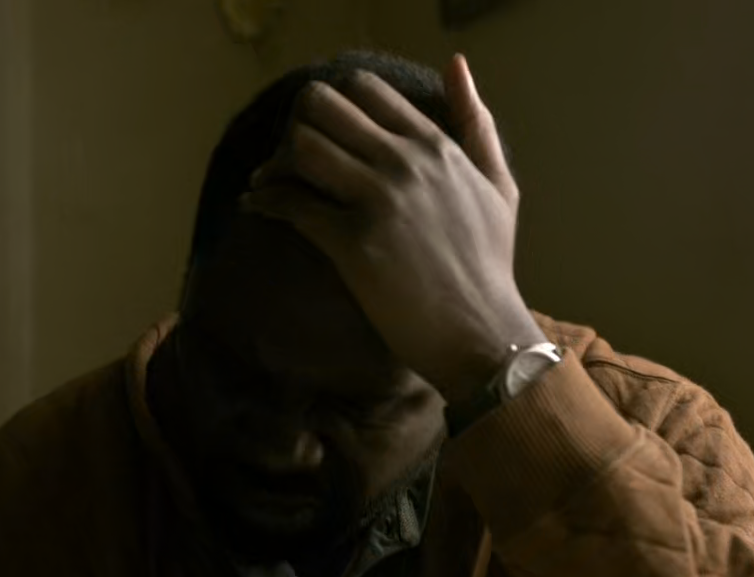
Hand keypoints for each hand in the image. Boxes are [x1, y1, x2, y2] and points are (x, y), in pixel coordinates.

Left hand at [243, 54, 547, 405]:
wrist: (481, 335)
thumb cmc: (489, 266)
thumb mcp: (498, 185)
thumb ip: (475, 122)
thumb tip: (455, 64)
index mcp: (434, 146)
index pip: (364, 89)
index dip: (332, 106)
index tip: (320, 133)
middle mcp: (405, 162)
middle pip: (323, 107)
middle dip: (296, 126)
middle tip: (287, 158)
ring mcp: (379, 200)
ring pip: (302, 147)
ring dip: (276, 162)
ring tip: (267, 184)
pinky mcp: (354, 243)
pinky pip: (292, 204)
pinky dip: (264, 201)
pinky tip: (255, 206)